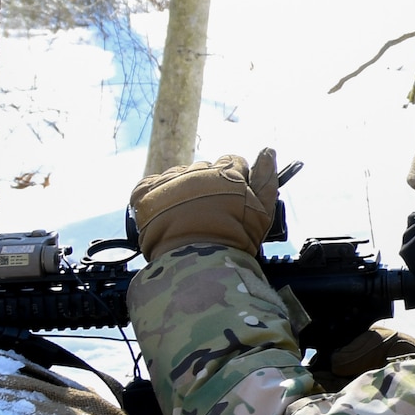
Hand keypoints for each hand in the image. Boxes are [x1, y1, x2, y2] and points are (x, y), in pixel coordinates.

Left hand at [130, 148, 279, 259]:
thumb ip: (266, 179)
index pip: (231, 162)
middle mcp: (198, 171)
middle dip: (207, 187)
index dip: (233, 178)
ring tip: (183, 219)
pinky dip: (153, 196)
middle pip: (204, 170)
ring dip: (180, 191)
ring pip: (177, 177)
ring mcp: (170, 180)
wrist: (198, 264)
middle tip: (208, 213)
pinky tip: (162, 214)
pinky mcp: (146, 192)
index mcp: (227, 172)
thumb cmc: (234, 241)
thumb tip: (268, 150)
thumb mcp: (262, 211)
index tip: (230, 196)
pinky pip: (148, 185)